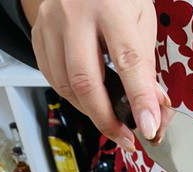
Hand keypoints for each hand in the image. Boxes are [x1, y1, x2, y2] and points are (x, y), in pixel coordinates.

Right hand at [25, 0, 170, 151]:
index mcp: (110, 7)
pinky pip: (53, 79)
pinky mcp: (38, 36)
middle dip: (107, 119)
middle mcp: (74, 15)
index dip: (139, 99)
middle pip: (85, 81)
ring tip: (112, 122)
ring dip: (91, 112)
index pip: (128, 61)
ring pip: (66, 85)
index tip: (149, 127)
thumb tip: (154, 106)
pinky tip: (90, 101)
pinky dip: (73, 98)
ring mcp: (51, 25)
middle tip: (126, 138)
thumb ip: (146, 63)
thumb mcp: (142, 19)